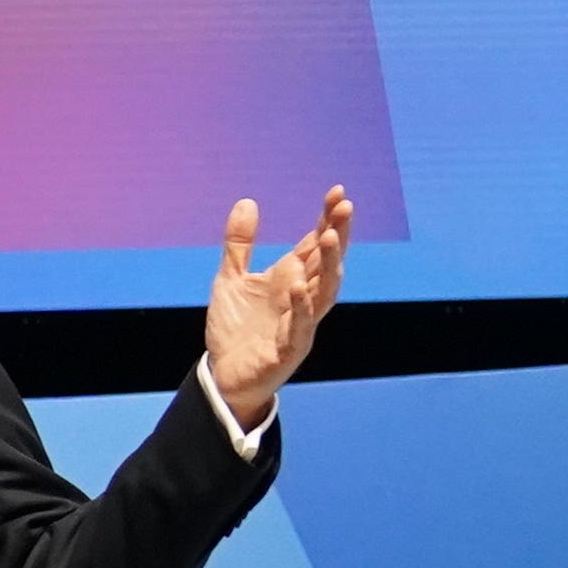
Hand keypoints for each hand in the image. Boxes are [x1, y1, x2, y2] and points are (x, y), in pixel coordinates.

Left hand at [202, 186, 355, 427]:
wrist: (223, 375)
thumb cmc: (235, 329)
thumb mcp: (230, 278)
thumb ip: (240, 244)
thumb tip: (247, 201)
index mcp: (292, 279)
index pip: (316, 245)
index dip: (328, 219)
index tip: (337, 192)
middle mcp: (302, 299)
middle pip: (328, 264)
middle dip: (337, 235)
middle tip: (344, 207)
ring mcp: (300, 325)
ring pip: (324, 293)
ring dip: (330, 266)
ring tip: (328, 236)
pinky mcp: (288, 350)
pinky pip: (299, 328)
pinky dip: (300, 308)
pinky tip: (297, 286)